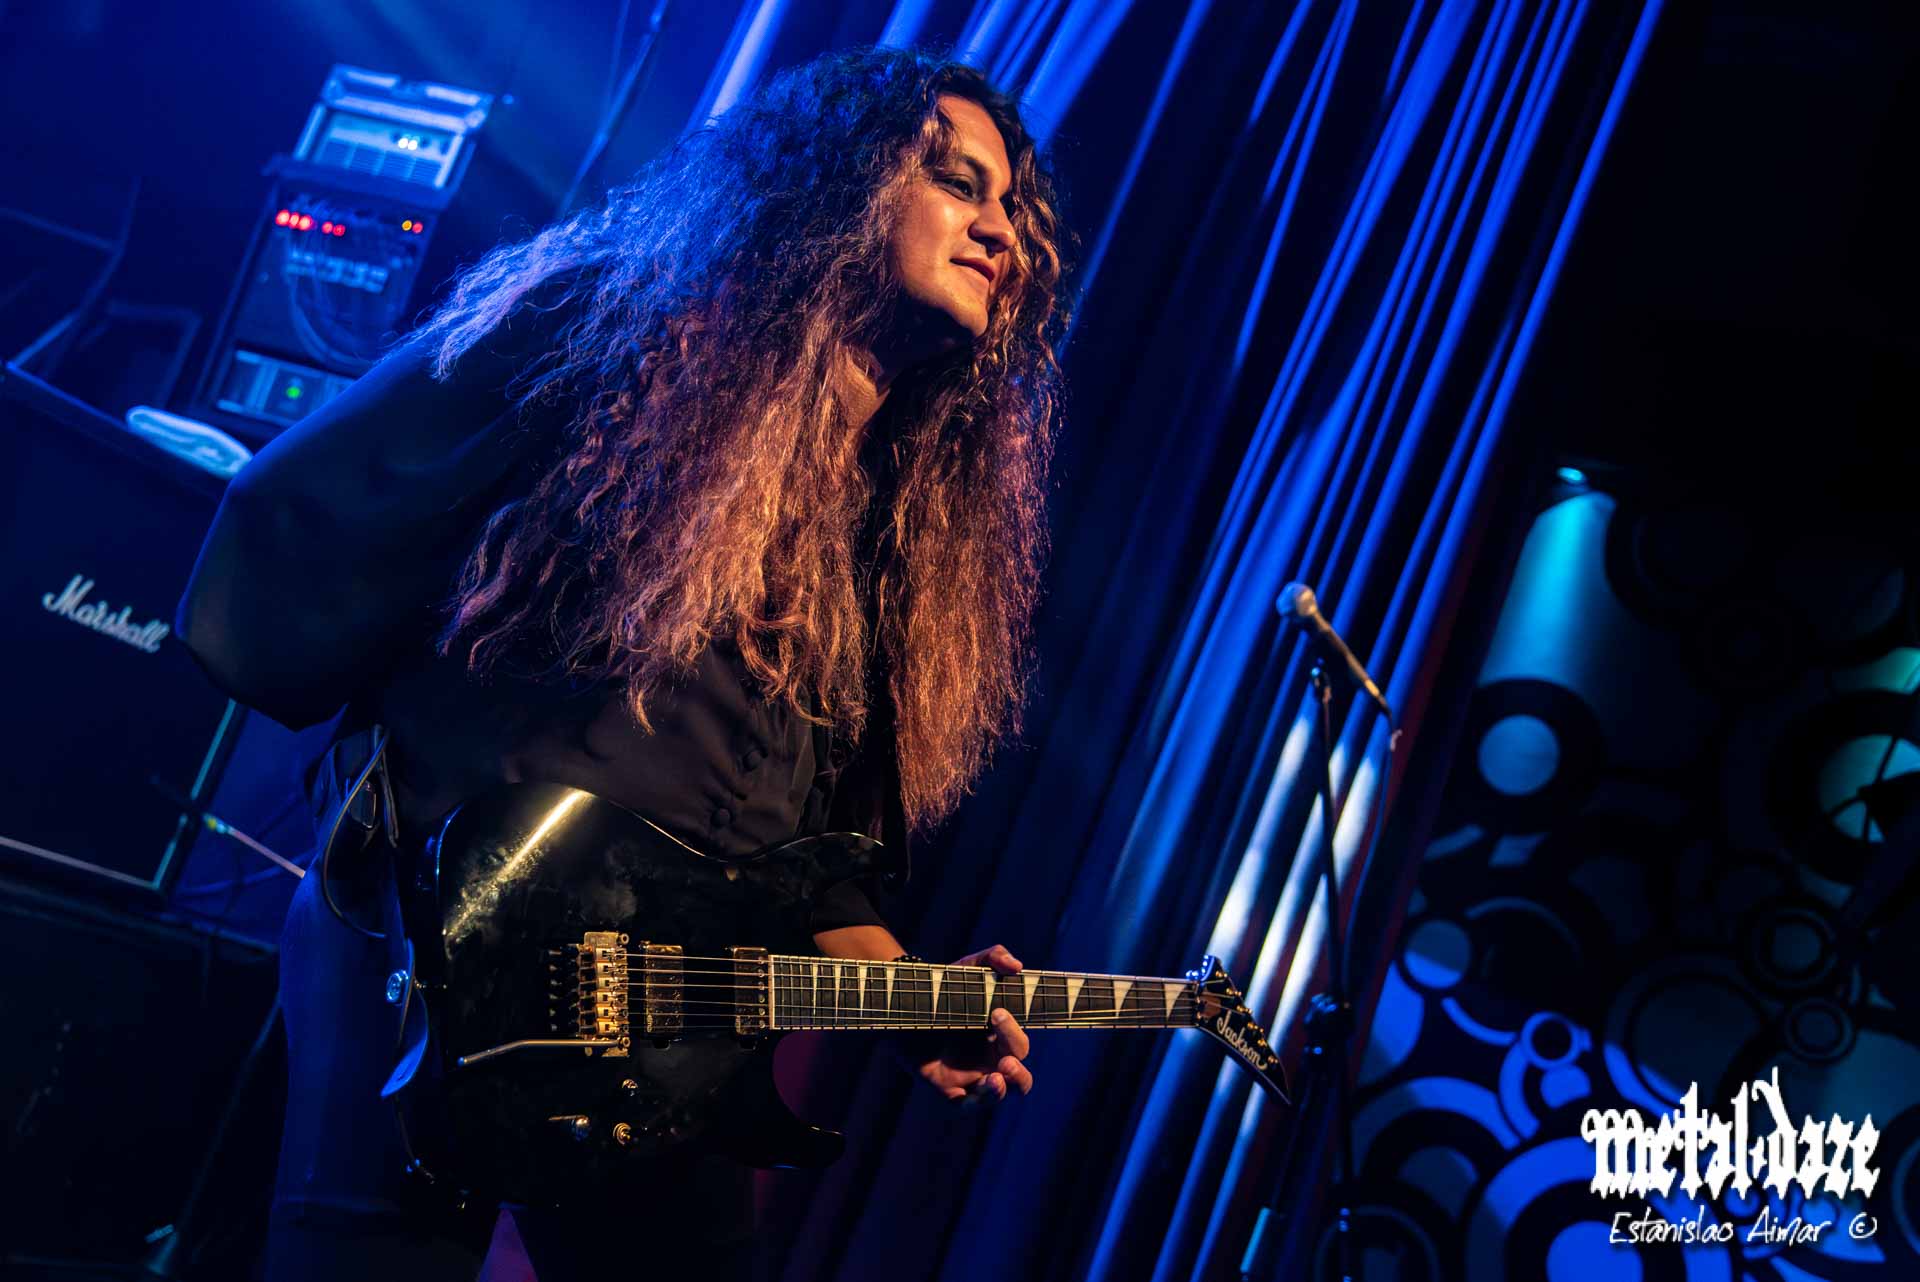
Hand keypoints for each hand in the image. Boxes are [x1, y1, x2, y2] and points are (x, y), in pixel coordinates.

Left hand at [913, 944, 1033, 1105]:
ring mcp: (970, 1077)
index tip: (996, 1013)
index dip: (1015, 1032)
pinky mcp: (947, 1089)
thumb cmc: (942, 985)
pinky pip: (966, 1105)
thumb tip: (1016, 966)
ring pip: (999, 1095)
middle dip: (1017, 1071)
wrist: (902, 1002)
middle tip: (1005, 1060)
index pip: (1019, 1044)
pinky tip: (975, 1090)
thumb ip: (993, 956)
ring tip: (996, 1078)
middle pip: (1018, 1076)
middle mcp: (989, 1060)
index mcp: (1000, 1037)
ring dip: (1003, 1090)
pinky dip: (975, 1102)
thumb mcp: (968, 966)